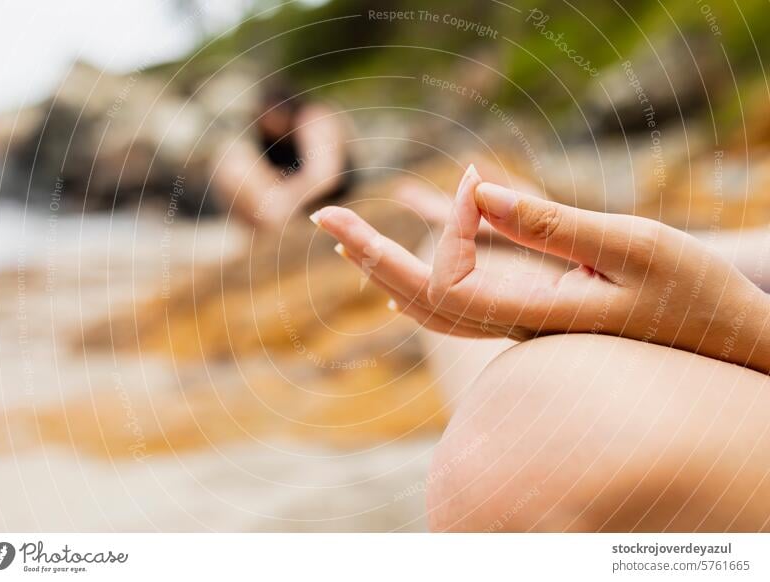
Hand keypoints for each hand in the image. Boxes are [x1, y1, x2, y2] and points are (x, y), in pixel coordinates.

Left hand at [311, 165, 769, 372]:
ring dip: (386, 268)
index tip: (476, 180)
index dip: (446, 225)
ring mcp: (518, 320)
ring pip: (432, 303)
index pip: (447, 280)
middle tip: (322, 217)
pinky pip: (462, 300)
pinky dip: (425, 282)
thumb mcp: (631, 249)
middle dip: (368, 255)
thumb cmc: (692, 299)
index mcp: (529, 317)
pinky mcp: (533, 308)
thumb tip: (476, 192)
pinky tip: (393, 285)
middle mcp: (512, 325)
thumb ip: (549, 226)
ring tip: (345, 239)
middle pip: (417, 298)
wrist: (725, 347)